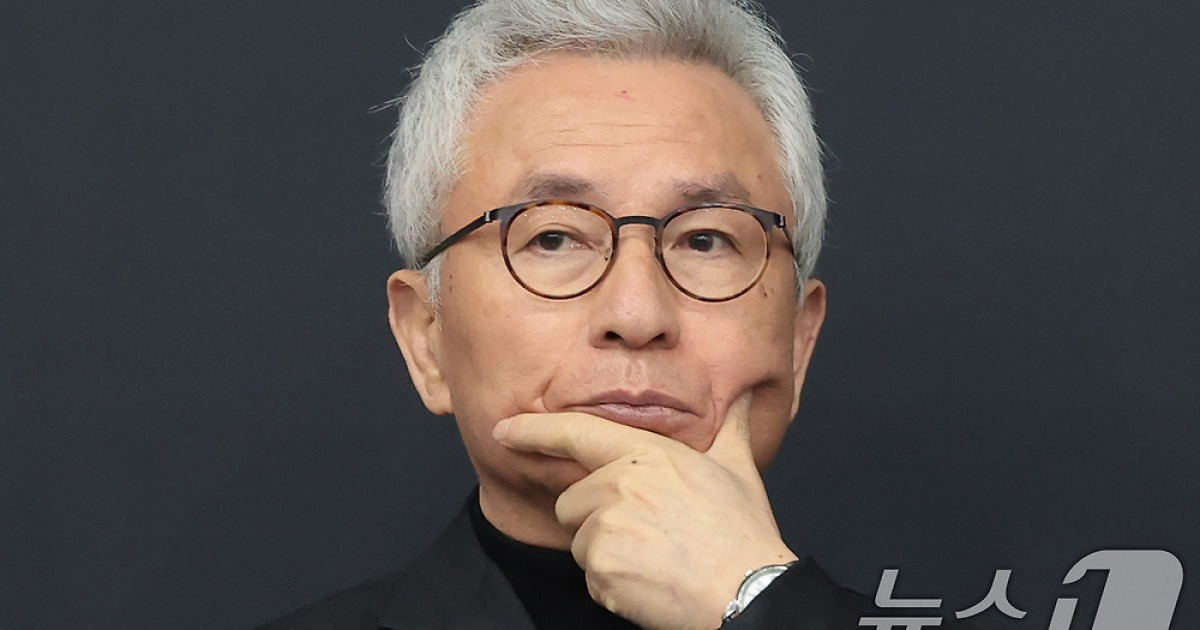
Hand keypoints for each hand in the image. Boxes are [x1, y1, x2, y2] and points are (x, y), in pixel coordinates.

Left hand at [493, 392, 796, 629]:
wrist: (750, 591)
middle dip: (597, 518)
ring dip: (606, 553)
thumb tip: (739, 397)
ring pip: (580, 540)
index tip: (505, 430)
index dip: (533, 430)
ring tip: (654, 557)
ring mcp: (608, 527)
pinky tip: (650, 581)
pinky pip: (590, 576)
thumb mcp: (737, 469)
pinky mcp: (602, 568)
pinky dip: (614, 585)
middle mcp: (621, 484)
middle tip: (648, 532)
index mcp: (647, 454)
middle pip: (572, 501)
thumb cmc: (742, 533)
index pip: (576, 433)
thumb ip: (728, 428)